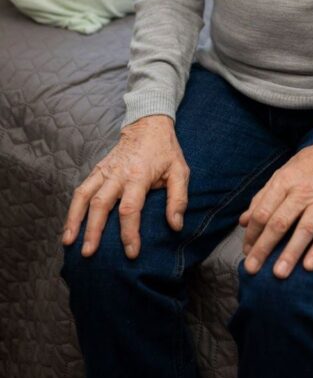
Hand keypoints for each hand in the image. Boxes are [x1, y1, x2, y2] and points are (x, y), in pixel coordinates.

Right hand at [62, 114, 189, 258]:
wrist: (149, 123)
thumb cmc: (165, 151)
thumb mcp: (180, 171)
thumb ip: (178, 198)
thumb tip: (175, 225)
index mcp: (139, 175)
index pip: (130, 208)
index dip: (130, 232)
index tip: (131, 252)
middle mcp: (118, 173)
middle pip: (100, 204)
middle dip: (93, 230)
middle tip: (88, 253)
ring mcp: (105, 171)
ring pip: (84, 196)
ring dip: (74, 219)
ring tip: (68, 242)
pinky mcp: (97, 169)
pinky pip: (81, 189)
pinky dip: (73, 208)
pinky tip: (69, 225)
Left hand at [239, 132, 312, 277]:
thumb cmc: (310, 164)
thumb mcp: (283, 172)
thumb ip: (263, 197)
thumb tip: (244, 221)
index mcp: (284, 182)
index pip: (263, 211)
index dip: (252, 233)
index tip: (246, 251)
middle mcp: (301, 193)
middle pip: (279, 223)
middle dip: (263, 247)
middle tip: (251, 269)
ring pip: (304, 230)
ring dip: (290, 253)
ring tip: (279, 274)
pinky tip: (309, 266)